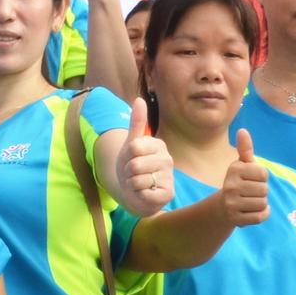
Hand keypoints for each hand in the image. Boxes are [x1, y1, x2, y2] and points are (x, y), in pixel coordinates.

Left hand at [115, 96, 173, 213]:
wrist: (134, 190)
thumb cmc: (132, 165)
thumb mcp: (131, 144)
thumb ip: (136, 123)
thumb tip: (139, 99)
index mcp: (159, 145)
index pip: (133, 147)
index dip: (126, 156)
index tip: (132, 159)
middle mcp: (167, 160)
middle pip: (134, 165)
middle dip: (128, 172)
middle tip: (133, 174)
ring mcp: (169, 177)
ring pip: (137, 180)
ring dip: (132, 184)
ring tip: (138, 183)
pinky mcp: (168, 194)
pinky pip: (144, 194)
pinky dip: (138, 195)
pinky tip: (144, 193)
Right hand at [221, 129, 268, 225]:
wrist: (223, 206)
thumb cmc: (239, 181)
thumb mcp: (242, 164)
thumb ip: (245, 148)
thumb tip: (242, 131)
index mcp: (234, 169)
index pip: (263, 173)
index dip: (262, 177)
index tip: (252, 178)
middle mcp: (230, 186)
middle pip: (264, 189)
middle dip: (262, 191)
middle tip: (250, 192)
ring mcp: (231, 203)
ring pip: (263, 203)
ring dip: (261, 203)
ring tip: (250, 201)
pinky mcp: (235, 219)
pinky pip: (260, 216)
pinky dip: (262, 214)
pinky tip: (254, 210)